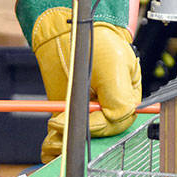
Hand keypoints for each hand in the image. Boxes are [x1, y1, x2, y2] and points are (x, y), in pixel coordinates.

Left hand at [30, 10, 141, 162]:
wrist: (67, 32)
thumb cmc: (96, 42)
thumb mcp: (116, 66)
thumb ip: (121, 97)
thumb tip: (114, 120)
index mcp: (126, 100)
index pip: (116, 122)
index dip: (98, 125)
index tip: (80, 119)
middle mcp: (107, 110)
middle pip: (98, 135)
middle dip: (81, 137)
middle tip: (62, 128)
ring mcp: (86, 113)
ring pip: (79, 139)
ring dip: (66, 143)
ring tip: (54, 137)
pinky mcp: (68, 114)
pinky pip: (63, 136)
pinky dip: (55, 144)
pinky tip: (49, 143)